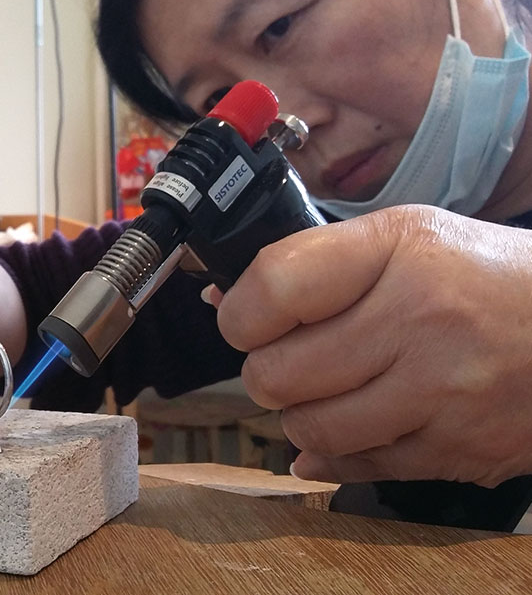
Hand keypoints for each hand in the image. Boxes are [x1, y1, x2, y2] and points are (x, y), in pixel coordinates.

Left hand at [213, 205, 531, 486]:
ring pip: (309, 429)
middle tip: (291, 361)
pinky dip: (340, 451)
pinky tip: (360, 423)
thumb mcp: (406, 239)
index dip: (242, 314)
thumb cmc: (483, 278)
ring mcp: (442, 393)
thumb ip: (314, 265)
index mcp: (401, 251)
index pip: (274, 288)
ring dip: (302, 416)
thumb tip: (221, 297)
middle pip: (277, 374)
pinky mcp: (458, 450)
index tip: (248, 321)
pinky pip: (357, 465)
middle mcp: (421, 320)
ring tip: (330, 390)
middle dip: (268, 372)